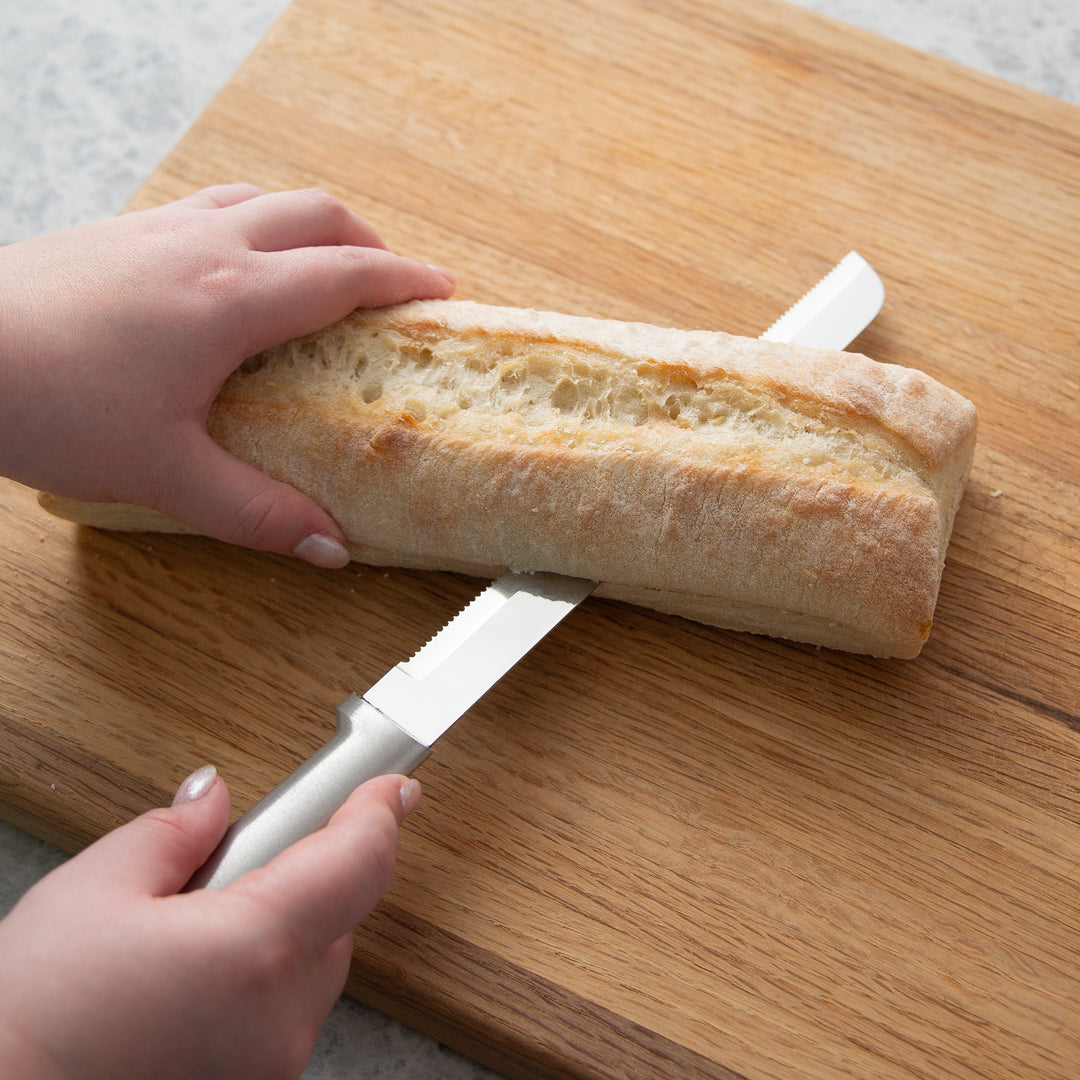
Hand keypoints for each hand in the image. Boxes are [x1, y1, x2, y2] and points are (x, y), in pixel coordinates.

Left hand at [0, 184, 455, 565]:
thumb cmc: (47, 402)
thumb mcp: (167, 472)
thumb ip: (259, 512)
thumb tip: (328, 545)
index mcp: (232, 299)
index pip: (346, 274)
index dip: (405, 280)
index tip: (441, 290)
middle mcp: (203, 246)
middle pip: (316, 214)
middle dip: (369, 242)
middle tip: (391, 282)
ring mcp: (158, 229)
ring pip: (262, 198)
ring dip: (311, 225)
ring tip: (325, 267)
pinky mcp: (120, 230)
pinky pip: (212, 204)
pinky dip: (253, 221)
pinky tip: (236, 264)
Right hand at [0, 764, 421, 1078]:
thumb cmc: (28, 1022)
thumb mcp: (94, 891)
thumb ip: (174, 832)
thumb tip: (213, 798)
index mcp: (256, 949)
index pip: (358, 862)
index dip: (377, 812)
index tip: (391, 788)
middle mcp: (280, 1016)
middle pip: (337, 914)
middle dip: (304, 871)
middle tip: (241, 854)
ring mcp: (270, 1064)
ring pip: (311, 966)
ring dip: (278, 929)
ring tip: (194, 925)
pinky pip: (281, 1014)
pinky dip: (258, 981)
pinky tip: (192, 978)